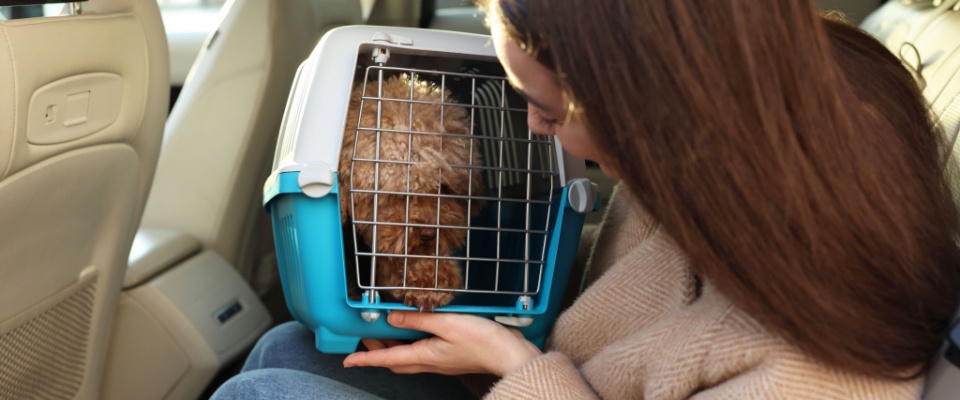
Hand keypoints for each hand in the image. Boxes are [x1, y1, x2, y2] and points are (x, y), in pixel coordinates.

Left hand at [343, 311, 541, 376]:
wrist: (510, 354)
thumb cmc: (483, 341)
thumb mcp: (447, 324)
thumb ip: (418, 319)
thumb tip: (392, 316)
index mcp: (425, 356)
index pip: (387, 359)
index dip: (365, 359)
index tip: (348, 360)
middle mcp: (430, 362)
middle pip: (395, 361)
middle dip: (376, 352)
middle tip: (363, 340)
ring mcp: (441, 361)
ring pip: (408, 358)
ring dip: (393, 349)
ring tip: (384, 333)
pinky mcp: (451, 356)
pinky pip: (422, 352)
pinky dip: (411, 343)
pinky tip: (416, 330)